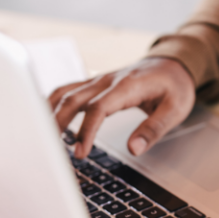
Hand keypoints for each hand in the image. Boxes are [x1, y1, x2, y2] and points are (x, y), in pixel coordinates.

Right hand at [49, 57, 195, 158]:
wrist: (173, 64)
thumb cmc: (175, 86)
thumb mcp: (176, 109)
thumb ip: (154, 129)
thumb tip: (134, 149)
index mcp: (127, 86)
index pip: (98, 108)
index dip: (86, 131)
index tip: (80, 153)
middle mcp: (108, 80)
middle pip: (72, 99)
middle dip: (58, 124)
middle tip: (53, 152)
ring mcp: (98, 80)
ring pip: (64, 92)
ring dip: (50, 113)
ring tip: (43, 139)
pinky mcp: (94, 84)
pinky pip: (67, 90)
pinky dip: (52, 104)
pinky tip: (44, 119)